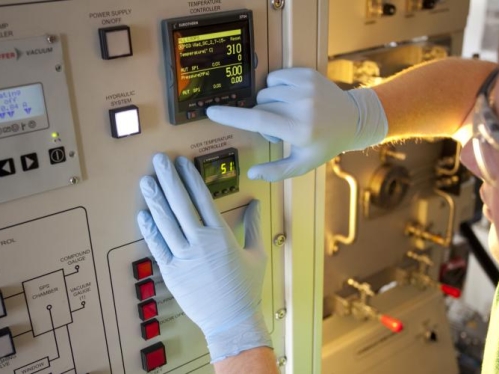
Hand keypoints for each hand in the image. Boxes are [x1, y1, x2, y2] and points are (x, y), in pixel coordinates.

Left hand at [137, 154, 271, 361]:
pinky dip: (148, 230)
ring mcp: (183, 257)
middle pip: (180, 204)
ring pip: (165, 222)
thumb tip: (256, 202)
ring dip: (154, 199)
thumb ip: (254, 225)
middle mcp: (200, 242)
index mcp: (221, 236)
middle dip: (168, 179)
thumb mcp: (256, 254)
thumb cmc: (246, 288)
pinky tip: (142, 214)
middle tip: (159, 159)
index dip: (191, 178)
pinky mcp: (171, 272)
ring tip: (146, 180)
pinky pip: (157, 246)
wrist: (231, 321)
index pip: (203, 198)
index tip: (182, 162)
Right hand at [207, 67, 387, 181]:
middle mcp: (303, 106)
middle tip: (280, 128)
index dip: (232, 116)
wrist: (353, 119)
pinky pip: (276, 77)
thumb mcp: (303, 164)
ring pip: (266, 92)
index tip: (212, 111)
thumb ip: (276, 172)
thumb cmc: (324, 145)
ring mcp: (306, 87)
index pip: (258, 121)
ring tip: (288, 113)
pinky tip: (292, 98)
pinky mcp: (308, 74)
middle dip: (262, 118)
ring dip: (270, 103)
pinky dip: (277, 87)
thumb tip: (252, 173)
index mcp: (299, 130)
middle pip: (260, 107)